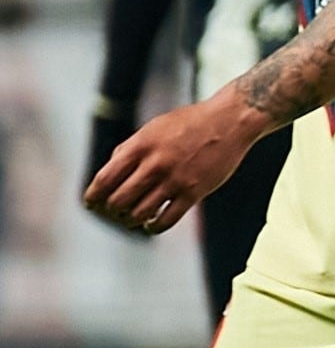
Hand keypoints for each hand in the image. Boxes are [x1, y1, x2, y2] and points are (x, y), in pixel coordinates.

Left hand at [82, 94, 266, 235]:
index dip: (93, 197)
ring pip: (140, 214)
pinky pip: (166, 220)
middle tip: (115, 211)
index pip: (104, 181)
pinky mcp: (195, 192)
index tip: (91, 204)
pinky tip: (152, 223)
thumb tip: (108, 176)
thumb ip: (129, 150)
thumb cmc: (189, 122)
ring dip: (131, 220)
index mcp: (140, 146)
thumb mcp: (153, 128)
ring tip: (132, 218)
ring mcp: (175, 179)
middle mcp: (155, 164)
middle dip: (112, 210)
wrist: (230, 120)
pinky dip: (153, 227)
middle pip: (118, 201)